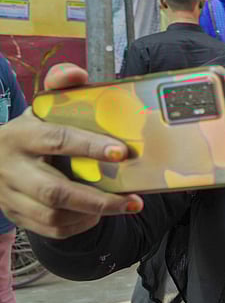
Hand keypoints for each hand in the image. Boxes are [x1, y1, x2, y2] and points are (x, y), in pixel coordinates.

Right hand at [0, 63, 141, 238]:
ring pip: (53, 216)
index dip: (90, 147)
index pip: (57, 141)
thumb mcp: (40, 108)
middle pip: (54, 191)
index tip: (122, 153)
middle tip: (134, 200)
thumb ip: (60, 87)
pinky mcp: (16, 215)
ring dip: (92, 215)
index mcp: (21, 135)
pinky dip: (78, 226)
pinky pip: (50, 229)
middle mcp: (12, 168)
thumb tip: (77, 73)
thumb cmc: (29, 132)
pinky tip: (97, 215)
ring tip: (121, 207)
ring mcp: (11, 195)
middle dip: (98, 199)